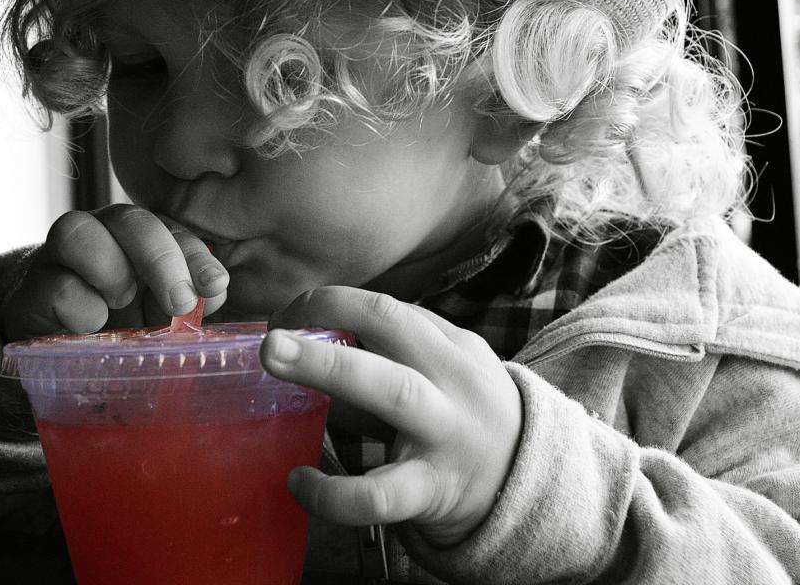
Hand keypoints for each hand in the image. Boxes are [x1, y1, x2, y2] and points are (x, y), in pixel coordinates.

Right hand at [0, 206, 228, 340]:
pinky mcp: (31, 288)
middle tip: (179, 302)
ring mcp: (59, 256)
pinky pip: (56, 285)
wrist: (51, 341)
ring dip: (111, 271)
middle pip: (128, 218)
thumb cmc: (116, 322)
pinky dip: (82, 310)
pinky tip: (90, 325)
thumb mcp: (159, 313)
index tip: (215, 286)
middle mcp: (100, 233)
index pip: (170, 228)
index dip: (195, 254)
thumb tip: (216, 292)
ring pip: (77, 230)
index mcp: (138, 237)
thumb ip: (189, 299)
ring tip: (120, 304)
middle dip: (160, 258)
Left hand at [262, 287, 521, 547]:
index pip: (389, 310)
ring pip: (392, 392)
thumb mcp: (449, 374)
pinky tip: (298, 480)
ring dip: (328, 369)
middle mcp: (454, 380)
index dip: (332, 305)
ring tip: (275, 361)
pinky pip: (379, 493)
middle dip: (331, 316)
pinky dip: (332, 491)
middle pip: (393, 331)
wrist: (526, 487)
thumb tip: (310, 338)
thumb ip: (397, 354)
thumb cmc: (466, 420)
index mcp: (454, 347)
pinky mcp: (433, 490)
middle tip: (273, 330)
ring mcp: (446, 433)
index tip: (288, 316)